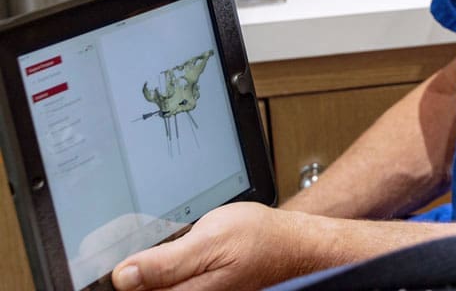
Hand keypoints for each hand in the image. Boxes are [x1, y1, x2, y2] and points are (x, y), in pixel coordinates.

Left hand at [111, 202, 319, 290]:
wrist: (291, 244)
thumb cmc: (260, 241)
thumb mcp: (212, 240)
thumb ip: (166, 262)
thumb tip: (124, 277)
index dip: (111, 274)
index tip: (95, 253)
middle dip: (124, 270)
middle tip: (114, 239)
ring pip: (147, 287)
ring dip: (138, 267)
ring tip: (140, 240)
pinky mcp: (194, 290)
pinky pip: (163, 284)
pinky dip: (153, 267)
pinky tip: (158, 249)